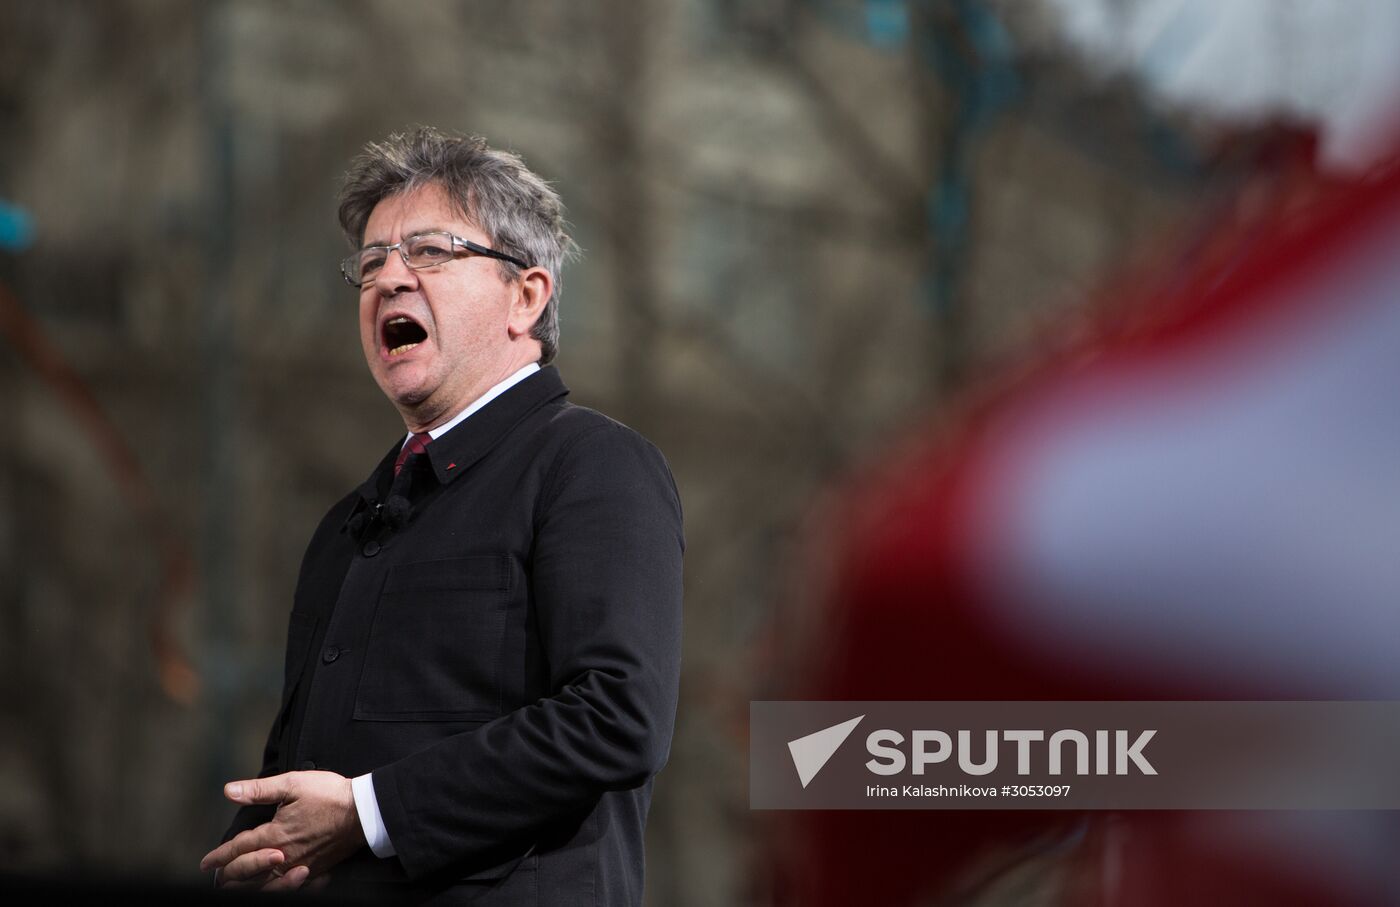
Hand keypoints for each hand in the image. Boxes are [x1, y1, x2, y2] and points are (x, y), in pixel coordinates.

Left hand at [201, 771, 364, 886]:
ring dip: (248, 886)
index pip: (239, 849)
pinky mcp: (316, 870)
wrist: (364, 811)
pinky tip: (275, 888)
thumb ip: (259, 790)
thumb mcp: (293, 783)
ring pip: (266, 884)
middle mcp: (284, 855)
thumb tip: (229, 790)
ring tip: (238, 886)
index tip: (206, 862)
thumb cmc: (329, 794)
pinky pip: (291, 887)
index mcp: (275, 834)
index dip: (220, 856)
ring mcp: (300, 866)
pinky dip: (278, 890)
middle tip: (216, 876)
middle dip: (228, 874)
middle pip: (248, 871)